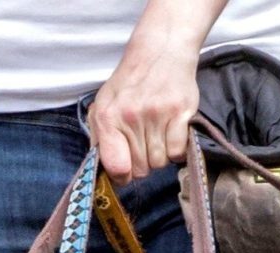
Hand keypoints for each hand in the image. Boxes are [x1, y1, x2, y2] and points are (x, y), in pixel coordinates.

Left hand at [89, 20, 202, 183]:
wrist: (161, 51)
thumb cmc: (130, 82)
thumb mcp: (103, 104)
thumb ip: (99, 137)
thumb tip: (101, 170)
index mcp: (107, 116)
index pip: (116, 167)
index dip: (122, 175)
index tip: (125, 170)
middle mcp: (131, 117)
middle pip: (141, 169)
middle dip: (142, 162)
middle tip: (144, 142)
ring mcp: (157, 115)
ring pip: (160, 163)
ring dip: (159, 155)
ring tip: (157, 134)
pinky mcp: (180, 114)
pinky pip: (178, 153)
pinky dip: (176, 149)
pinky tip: (171, 132)